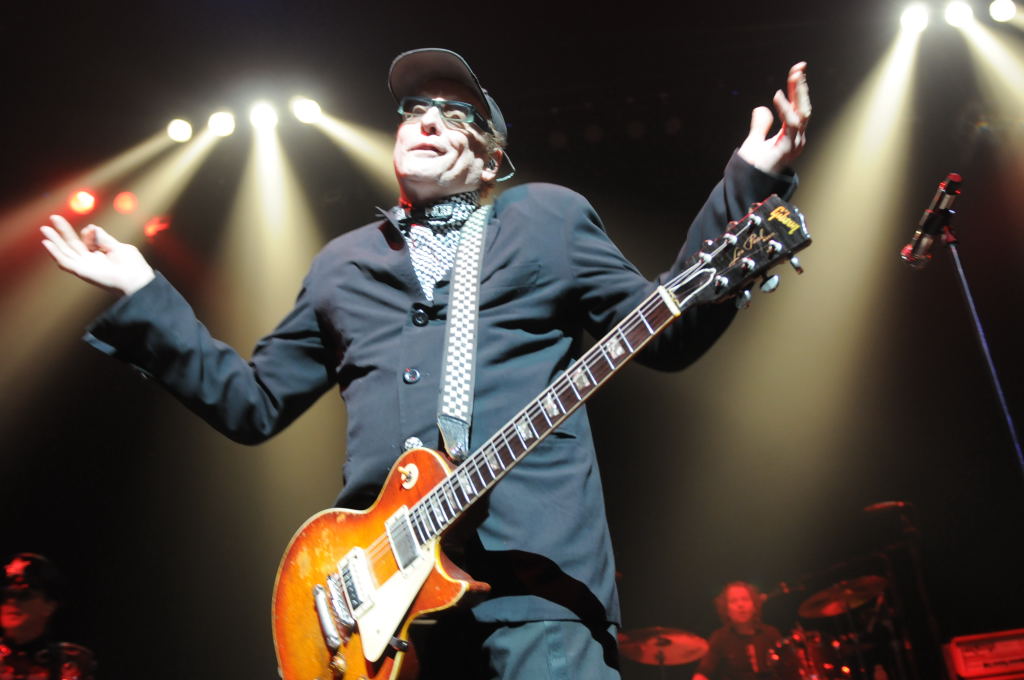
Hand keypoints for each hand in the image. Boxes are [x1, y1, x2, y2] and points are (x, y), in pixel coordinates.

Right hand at [40, 215, 154, 295]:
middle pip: (72, 244)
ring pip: (66, 252)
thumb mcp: (118, 246)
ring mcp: (86, 266)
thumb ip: (102, 238)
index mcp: (101, 254)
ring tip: (45, 228)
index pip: (87, 240)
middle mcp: (91, 261)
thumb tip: (90, 227)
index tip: (91, 230)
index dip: (87, 233)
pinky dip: (55, 253)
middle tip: (53, 217)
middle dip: (63, 231)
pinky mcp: (82, 272)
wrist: (136, 280)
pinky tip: (47, 244)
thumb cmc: (133, 266)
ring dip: (54, 240)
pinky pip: (66, 263)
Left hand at [738, 61, 810, 173]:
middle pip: (803, 108)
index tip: (797, 69)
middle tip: (799, 67)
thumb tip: (760, 109)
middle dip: (802, 87)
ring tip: (793, 76)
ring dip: (798, 94)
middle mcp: (797, 138)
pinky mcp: (787, 148)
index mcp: (791, 135)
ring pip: (801, 114)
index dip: (797, 89)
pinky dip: (785, 109)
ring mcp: (794, 144)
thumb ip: (760, 125)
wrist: (748, 184)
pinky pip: (790, 125)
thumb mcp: (754, 140)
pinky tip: (777, 96)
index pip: (798, 107)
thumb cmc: (753, 167)